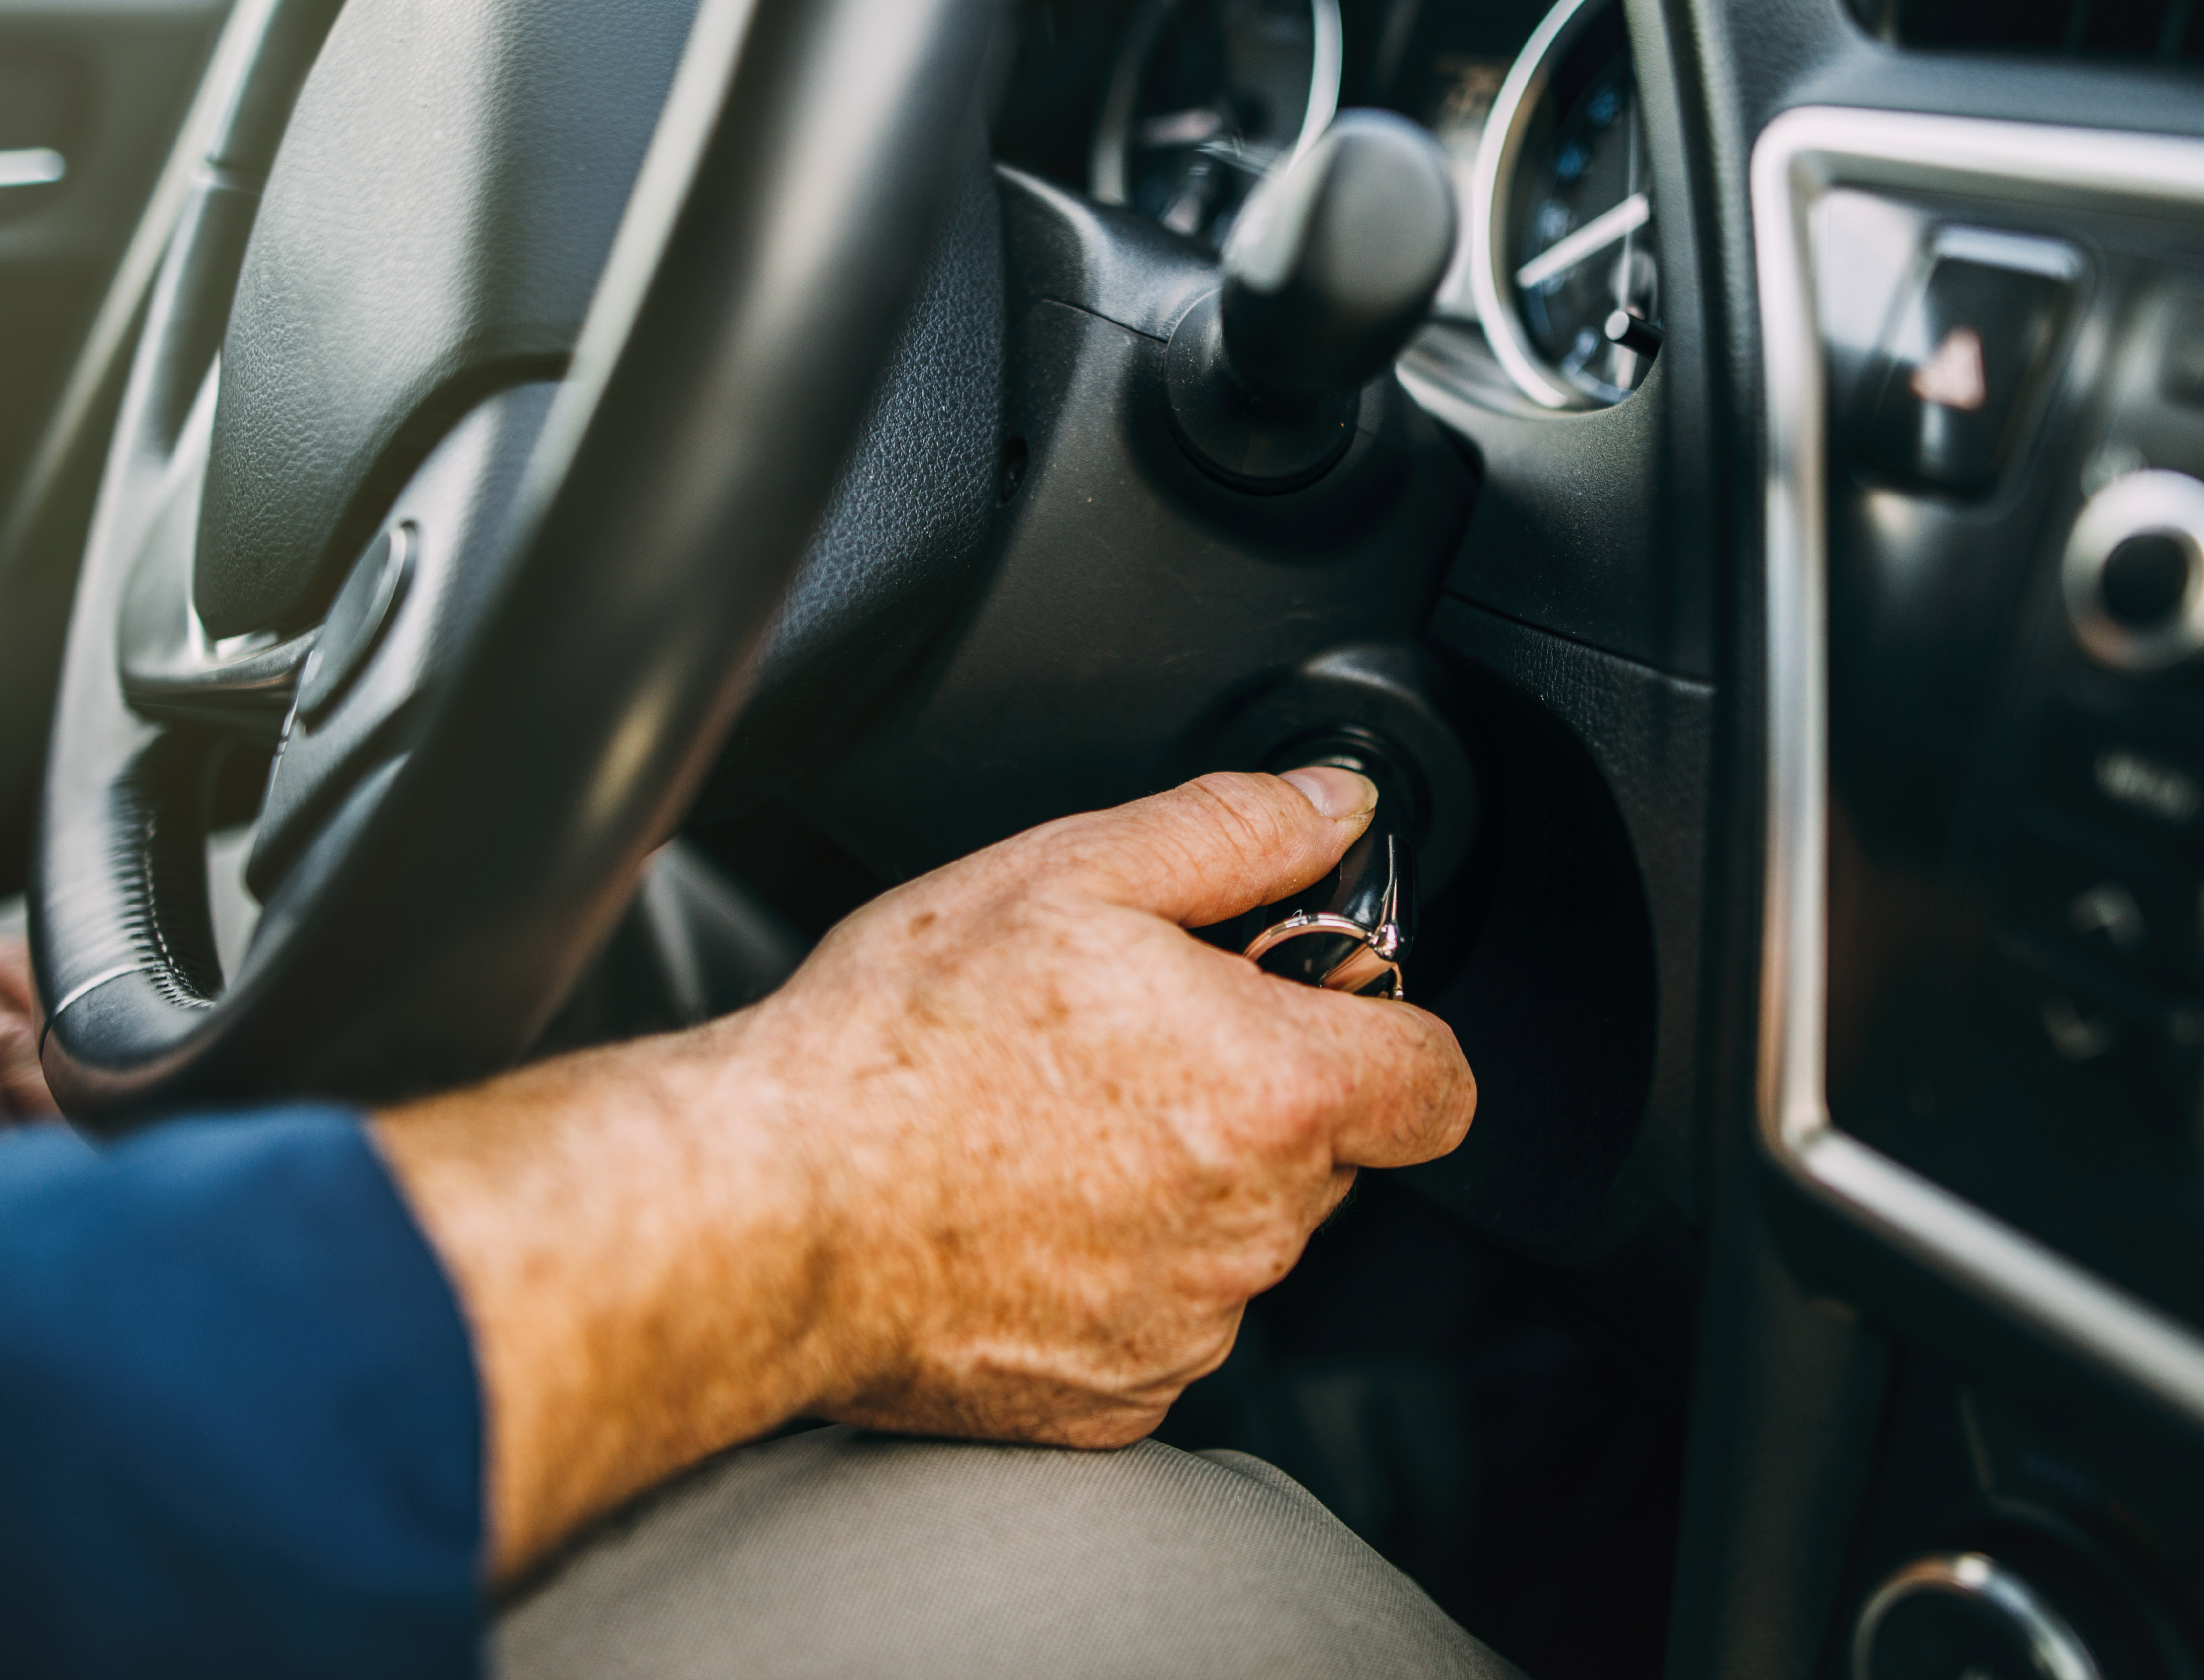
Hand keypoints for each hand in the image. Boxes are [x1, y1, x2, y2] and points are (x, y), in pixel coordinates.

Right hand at [377, 770, 1475, 1577]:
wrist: (767, 1205)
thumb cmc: (898, 1044)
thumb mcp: (1069, 873)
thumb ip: (1232, 833)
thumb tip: (1330, 803)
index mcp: (1271, 1092)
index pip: (1436, 1084)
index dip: (1387, 1034)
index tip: (1314, 1014)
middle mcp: (1250, 1227)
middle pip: (1325, 1157)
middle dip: (1255, 1097)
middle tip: (1128, 1047)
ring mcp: (1185, 1325)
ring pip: (1236, 1239)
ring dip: (1178, 1184)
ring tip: (1046, 1127)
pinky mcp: (1113, 1399)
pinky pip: (1158, 1325)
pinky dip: (1110, 1273)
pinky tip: (1016, 1215)